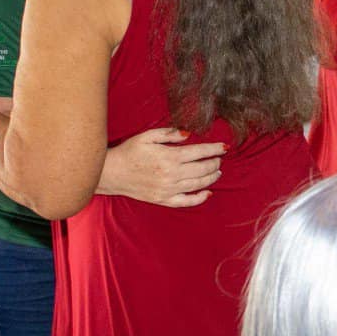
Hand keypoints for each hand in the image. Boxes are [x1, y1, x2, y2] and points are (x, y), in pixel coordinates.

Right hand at [98, 128, 225, 207]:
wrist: (111, 172)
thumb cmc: (129, 151)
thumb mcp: (148, 136)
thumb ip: (170, 134)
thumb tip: (189, 135)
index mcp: (169, 157)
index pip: (200, 152)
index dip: (215, 150)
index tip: (224, 147)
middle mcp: (171, 174)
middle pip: (202, 169)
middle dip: (214, 163)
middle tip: (219, 159)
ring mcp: (168, 189)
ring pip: (197, 184)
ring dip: (211, 178)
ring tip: (217, 172)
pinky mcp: (163, 199)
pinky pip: (186, 201)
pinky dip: (199, 198)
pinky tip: (208, 193)